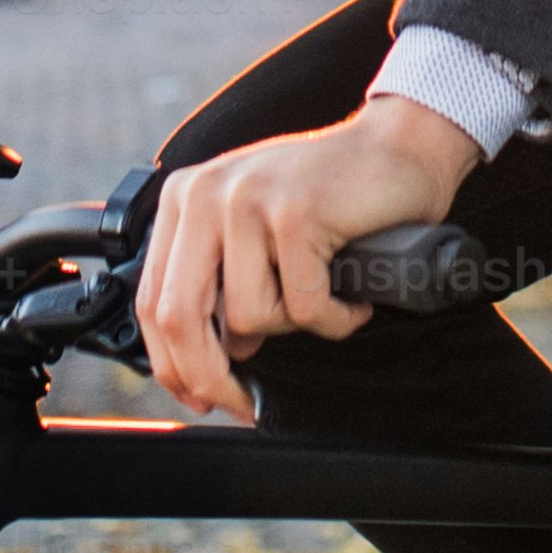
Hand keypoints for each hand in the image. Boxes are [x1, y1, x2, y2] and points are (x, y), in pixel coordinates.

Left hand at [134, 96, 480, 421]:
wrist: (400, 149)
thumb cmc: (331, 199)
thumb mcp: (252, 232)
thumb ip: (216, 283)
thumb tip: (201, 366)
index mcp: (184, 199)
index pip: (151, 301)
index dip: (171, 364)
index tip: (198, 397)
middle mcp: (204, 193)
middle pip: (180, 317)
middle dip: (209, 376)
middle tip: (243, 403)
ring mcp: (249, 200)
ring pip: (248, 319)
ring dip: (294, 327)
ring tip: (324, 295)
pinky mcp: (296, 214)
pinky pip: (304, 309)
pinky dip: (335, 319)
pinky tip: (352, 297)